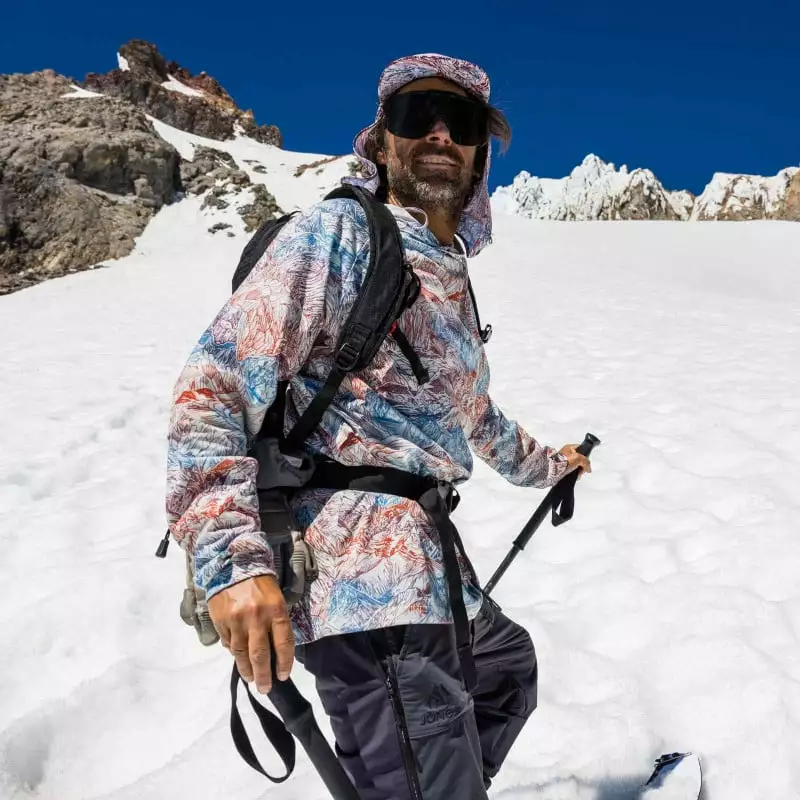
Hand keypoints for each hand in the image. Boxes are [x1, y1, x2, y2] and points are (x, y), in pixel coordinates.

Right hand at [207, 574, 293, 693]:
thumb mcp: (276, 598)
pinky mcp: (221, 621)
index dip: (284, 662)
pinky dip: (233, 652)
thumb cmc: (260, 583)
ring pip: (241, 654)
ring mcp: (237, 620)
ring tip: (251, 679)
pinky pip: (228, 643)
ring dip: (247, 670)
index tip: (283, 676)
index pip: (283, 643)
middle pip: (260, 654)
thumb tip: (274, 651)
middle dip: (264, 676)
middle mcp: (257, 617)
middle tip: (265, 689)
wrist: (233, 565)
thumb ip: (276, 622)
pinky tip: (237, 657)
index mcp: (276, 609)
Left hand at [558, 444, 592, 478]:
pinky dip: (574, 474)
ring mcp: (565, 461)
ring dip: (579, 471)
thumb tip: (588, 468)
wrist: (553, 471)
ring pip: (576, 466)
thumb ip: (586, 462)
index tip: (587, 461)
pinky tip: (575, 476)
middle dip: (582, 465)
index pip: (581, 448)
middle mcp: (567, 454)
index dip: (586, 454)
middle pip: (580, 459)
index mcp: (570, 447)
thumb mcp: (579, 458)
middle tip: (582, 469)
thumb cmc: (563, 461)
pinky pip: (572, 471)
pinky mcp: (563, 469)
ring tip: (578, 474)